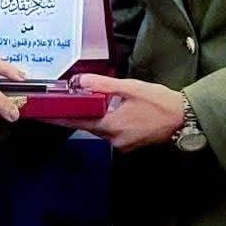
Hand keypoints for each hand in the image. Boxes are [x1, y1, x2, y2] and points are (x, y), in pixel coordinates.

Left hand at [46, 74, 184, 152]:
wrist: (183, 119)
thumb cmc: (158, 102)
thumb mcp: (129, 88)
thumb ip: (103, 84)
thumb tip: (80, 81)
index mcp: (111, 126)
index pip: (77, 121)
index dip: (58, 117)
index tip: (42, 113)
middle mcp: (113, 139)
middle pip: (86, 125)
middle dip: (74, 114)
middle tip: (58, 103)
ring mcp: (122, 144)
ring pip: (98, 128)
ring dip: (91, 116)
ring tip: (81, 102)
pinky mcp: (129, 143)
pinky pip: (110, 131)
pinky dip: (104, 120)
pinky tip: (106, 109)